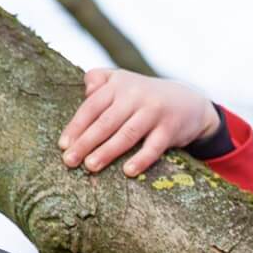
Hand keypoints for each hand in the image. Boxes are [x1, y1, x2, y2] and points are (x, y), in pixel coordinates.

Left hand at [59, 68, 219, 177]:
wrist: (188, 101)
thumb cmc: (145, 96)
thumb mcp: (123, 80)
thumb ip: (100, 80)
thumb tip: (86, 92)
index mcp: (119, 85)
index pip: (92, 107)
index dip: (77, 126)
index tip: (63, 145)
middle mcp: (135, 95)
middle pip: (106, 122)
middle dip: (86, 142)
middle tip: (69, 161)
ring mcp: (154, 112)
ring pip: (126, 134)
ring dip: (107, 151)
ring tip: (91, 167)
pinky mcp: (170, 128)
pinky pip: (154, 147)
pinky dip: (141, 159)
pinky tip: (128, 172)